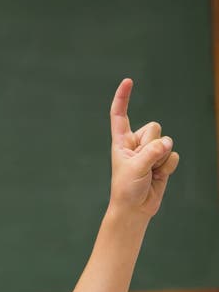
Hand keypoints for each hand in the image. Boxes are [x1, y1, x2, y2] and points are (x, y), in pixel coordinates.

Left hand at [110, 78, 178, 217]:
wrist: (135, 210)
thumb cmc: (126, 190)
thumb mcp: (134, 168)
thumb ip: (151, 153)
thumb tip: (167, 143)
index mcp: (121, 141)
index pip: (120, 115)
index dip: (123, 98)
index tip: (128, 81)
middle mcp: (136, 143)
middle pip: (153, 127)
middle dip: (151, 144)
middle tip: (142, 164)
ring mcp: (150, 152)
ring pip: (166, 141)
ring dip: (160, 158)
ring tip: (149, 172)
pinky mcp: (162, 162)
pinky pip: (172, 155)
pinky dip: (167, 167)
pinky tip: (158, 176)